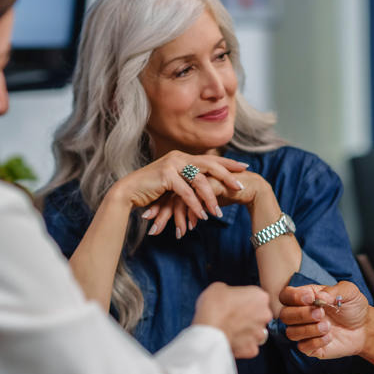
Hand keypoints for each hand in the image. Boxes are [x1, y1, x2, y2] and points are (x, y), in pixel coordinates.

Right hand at [111, 150, 246, 235]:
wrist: (128, 192)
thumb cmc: (152, 191)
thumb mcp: (174, 184)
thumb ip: (189, 181)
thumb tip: (208, 187)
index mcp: (183, 157)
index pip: (211, 159)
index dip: (228, 163)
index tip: (245, 167)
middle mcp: (179, 157)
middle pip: (210, 165)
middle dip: (227, 176)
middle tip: (241, 186)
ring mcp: (172, 165)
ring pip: (200, 181)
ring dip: (210, 198)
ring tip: (219, 213)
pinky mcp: (166, 176)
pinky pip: (186, 192)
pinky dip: (195, 205)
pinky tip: (202, 215)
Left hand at [152, 169, 272, 238]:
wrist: (251, 189)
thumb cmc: (229, 194)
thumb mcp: (207, 200)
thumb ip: (195, 203)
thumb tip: (186, 218)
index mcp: (188, 174)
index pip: (167, 192)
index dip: (159, 207)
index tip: (149, 221)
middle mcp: (192, 173)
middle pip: (170, 195)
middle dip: (161, 214)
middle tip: (152, 230)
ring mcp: (201, 177)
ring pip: (181, 198)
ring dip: (176, 218)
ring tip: (175, 234)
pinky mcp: (211, 183)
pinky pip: (197, 200)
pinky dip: (193, 214)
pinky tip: (192, 226)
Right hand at [193, 282, 272, 358]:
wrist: (208, 330)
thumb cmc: (213, 307)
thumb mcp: (219, 287)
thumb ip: (231, 291)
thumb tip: (229, 296)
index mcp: (260, 296)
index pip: (256, 297)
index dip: (244, 300)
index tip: (235, 303)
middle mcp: (265, 315)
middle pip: (259, 315)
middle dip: (248, 316)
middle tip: (232, 317)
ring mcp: (260, 333)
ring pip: (256, 332)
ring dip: (246, 332)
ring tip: (231, 330)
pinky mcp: (252, 349)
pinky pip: (249, 346)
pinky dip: (241, 345)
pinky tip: (230, 340)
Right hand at [279, 281, 368, 358]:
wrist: (364, 328)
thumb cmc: (354, 308)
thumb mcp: (349, 292)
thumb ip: (334, 290)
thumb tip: (319, 296)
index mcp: (306, 297)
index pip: (286, 295)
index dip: (293, 297)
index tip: (310, 298)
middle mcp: (301, 314)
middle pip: (284, 315)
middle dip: (301, 314)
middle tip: (321, 313)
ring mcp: (304, 331)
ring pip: (291, 332)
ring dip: (309, 329)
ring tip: (328, 326)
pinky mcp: (310, 347)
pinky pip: (303, 347)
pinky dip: (316, 342)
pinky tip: (329, 337)